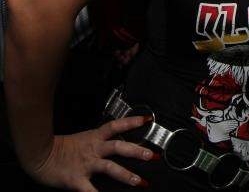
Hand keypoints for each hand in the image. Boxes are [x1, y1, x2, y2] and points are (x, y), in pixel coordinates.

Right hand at [29, 116, 153, 190]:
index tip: (147, 120)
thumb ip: (98, 141)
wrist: (39, 156)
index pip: (116, 125)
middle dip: (136, 151)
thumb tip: (115, 142)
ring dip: (126, 175)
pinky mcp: (76, 180)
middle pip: (118, 147)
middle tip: (152, 155)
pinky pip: (90, 190)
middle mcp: (93, 149)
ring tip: (139, 181)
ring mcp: (86, 165)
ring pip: (110, 167)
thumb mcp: (82, 139)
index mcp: (94, 137)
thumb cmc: (60, 149)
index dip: (131, 122)